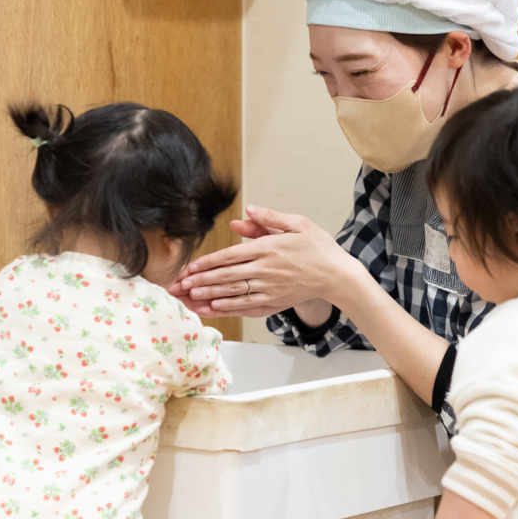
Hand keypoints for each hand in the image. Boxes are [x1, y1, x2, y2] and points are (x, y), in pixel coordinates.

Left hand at [169, 205, 355, 317]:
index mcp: (268, 248)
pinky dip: (229, 308)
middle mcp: (266, 269)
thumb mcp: (298, 224)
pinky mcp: (275, 302)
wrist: (337, 275)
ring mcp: (270, 288)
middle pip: (227, 276)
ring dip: (209, 295)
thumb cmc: (318, 247)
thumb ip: (270, 218)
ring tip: (190, 297)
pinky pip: (248, 306)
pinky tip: (214, 308)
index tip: (190, 267)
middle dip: (201, 281)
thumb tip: (247, 210)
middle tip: (180, 285)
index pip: (230, 255)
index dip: (208, 262)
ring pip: (234, 292)